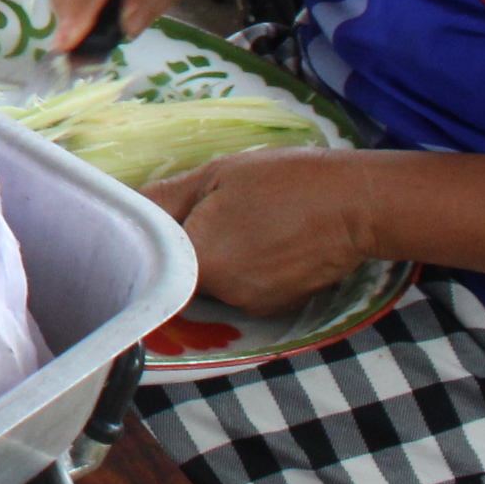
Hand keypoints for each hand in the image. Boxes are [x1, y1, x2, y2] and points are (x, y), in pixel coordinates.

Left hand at [148, 147, 378, 314]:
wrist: (358, 205)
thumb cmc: (287, 181)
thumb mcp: (217, 175)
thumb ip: (166, 198)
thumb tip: (127, 206)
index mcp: (201, 261)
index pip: (153, 261)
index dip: (148, 241)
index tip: (153, 219)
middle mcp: (223, 295)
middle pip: (181, 273)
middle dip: (183, 244)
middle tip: (203, 209)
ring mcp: (252, 306)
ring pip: (212, 281)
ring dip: (213, 254)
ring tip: (240, 219)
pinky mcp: (276, 308)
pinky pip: (241, 288)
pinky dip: (241, 265)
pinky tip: (262, 237)